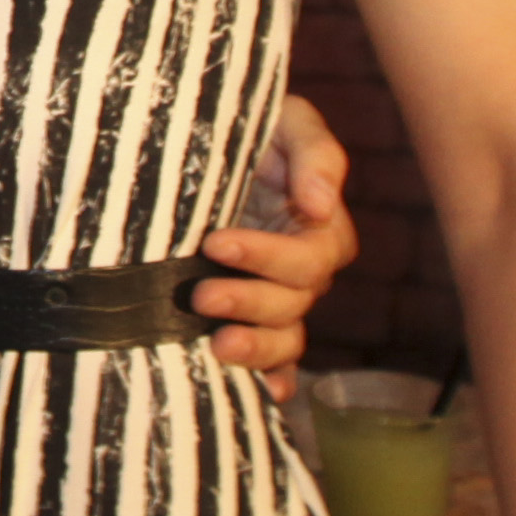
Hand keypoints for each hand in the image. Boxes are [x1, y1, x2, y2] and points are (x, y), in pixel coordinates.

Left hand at [192, 90, 359, 387]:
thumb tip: (320, 205)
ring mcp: (275, 297)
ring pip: (285, 337)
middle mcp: (301, 269)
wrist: (194, 141)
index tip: (215, 242)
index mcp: (316, 225)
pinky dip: (272, 380)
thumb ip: (314, 153)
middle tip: (199, 295)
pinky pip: (275, 363)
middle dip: (249, 301)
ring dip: (257, 348)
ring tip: (216, 346)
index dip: (267, 255)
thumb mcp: (285, 121)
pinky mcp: (249, 317)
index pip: (309, 255)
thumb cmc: (246, 127)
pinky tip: (259, 394)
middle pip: (294, 301)